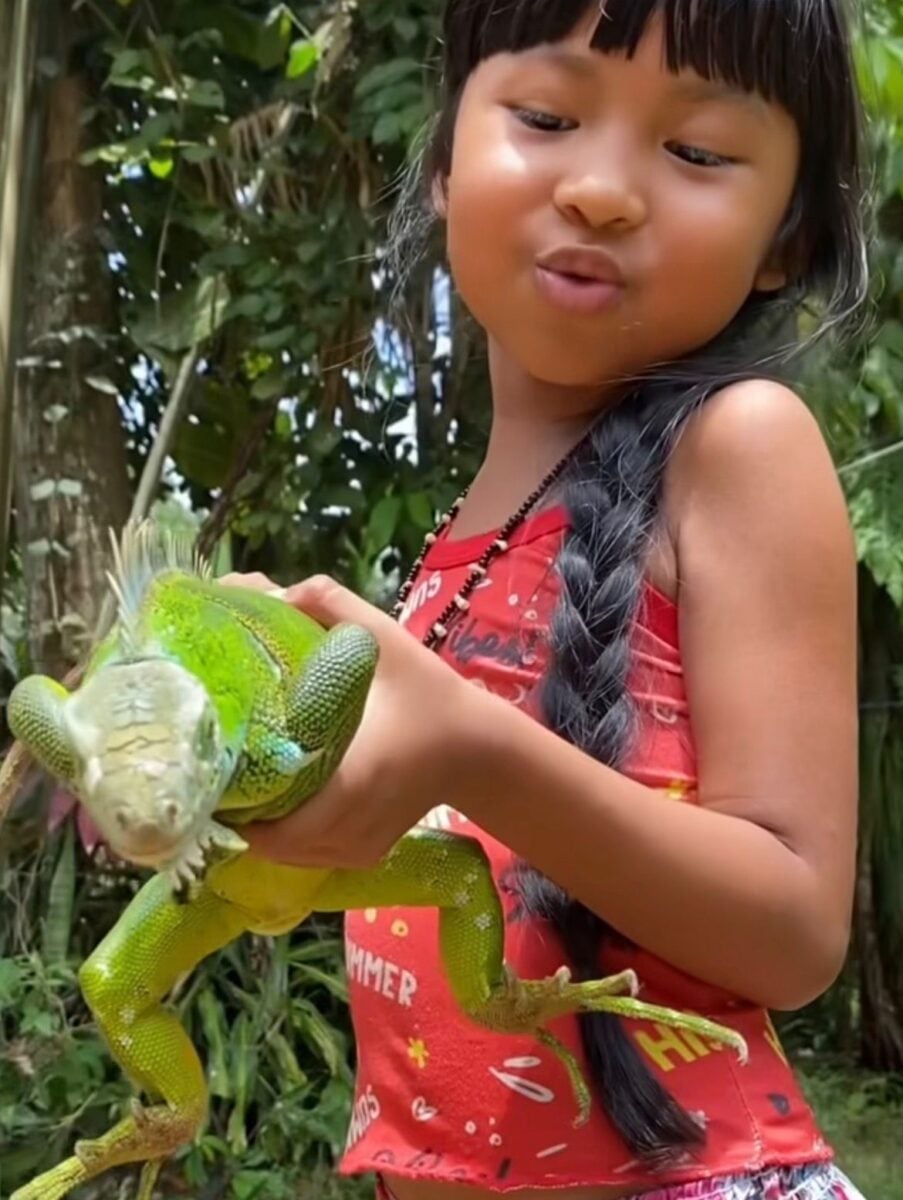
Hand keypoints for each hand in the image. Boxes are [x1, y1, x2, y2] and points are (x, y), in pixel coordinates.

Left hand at [217, 572, 489, 868]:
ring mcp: (356, 850)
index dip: (234, 799)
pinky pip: (307, 856)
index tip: (212, 761)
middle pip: (267, 841)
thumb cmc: (429, 695)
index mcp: (350, 781)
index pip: (273, 820)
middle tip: (218, 764)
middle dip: (237, 808)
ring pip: (284, 855)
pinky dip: (286, 836)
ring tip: (239, 780)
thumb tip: (270, 593)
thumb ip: (329, 605)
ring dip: (258, 825)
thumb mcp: (384, 639)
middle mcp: (349, 829)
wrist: (479, 748)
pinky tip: (278, 800)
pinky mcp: (363, 856)